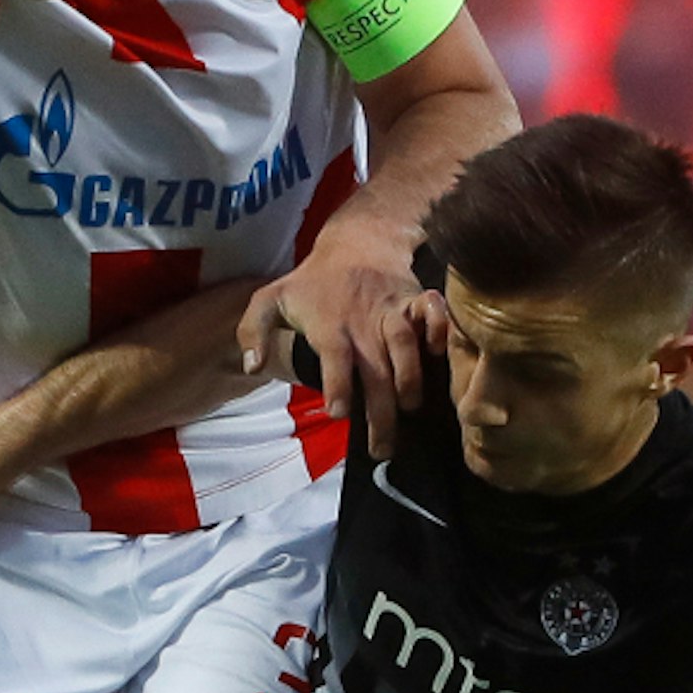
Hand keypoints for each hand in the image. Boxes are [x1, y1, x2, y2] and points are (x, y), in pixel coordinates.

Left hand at [240, 232, 439, 455]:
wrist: (354, 244)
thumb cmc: (310, 283)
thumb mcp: (270, 299)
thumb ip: (254, 332)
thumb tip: (252, 367)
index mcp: (328, 325)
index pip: (334, 357)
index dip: (338, 384)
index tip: (339, 414)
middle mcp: (362, 321)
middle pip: (375, 368)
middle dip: (381, 411)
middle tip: (382, 449)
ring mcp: (391, 310)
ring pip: (405, 343)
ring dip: (410, 377)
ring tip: (410, 409)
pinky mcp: (415, 300)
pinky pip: (433, 311)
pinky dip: (439, 328)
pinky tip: (437, 354)